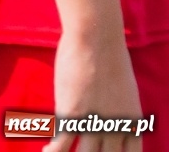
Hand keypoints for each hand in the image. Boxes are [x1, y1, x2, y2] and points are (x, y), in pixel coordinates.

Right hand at [46, 27, 142, 151]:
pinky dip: (53, 151)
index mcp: (132, 121)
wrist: (96, 39)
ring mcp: (94, 123)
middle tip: (83, 151)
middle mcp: (117, 127)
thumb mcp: (124, 89)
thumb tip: (106, 116)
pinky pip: (61, 144)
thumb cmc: (108, 55)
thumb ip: (118, 109)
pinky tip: (47, 150)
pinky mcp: (71, 115)